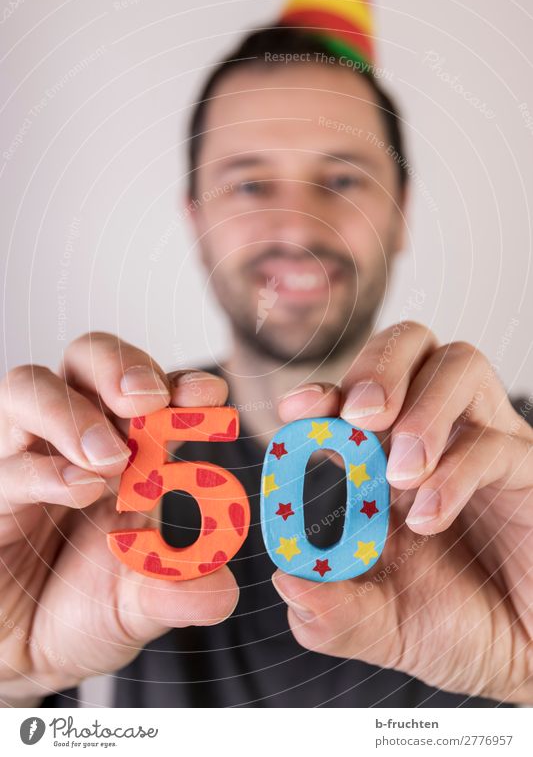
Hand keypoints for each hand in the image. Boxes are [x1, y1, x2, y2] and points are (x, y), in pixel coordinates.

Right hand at [0, 333, 237, 705]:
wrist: (25, 653)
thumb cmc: (85, 610)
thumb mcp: (141, 606)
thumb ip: (179, 592)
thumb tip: (222, 592)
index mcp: (130, 447)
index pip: (153, 392)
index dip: (181, 384)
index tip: (209, 396)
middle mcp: (76, 438)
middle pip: (86, 358)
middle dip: (119, 366)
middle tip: (147, 400)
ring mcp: (26, 456)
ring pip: (28, 387)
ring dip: (72, 413)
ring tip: (109, 458)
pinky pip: (5, 461)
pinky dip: (44, 469)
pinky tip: (78, 489)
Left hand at [275, 322, 532, 702]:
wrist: (523, 660)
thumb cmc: (453, 627)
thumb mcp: (381, 627)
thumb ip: (334, 614)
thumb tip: (287, 580)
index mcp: (384, 456)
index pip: (353, 392)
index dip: (324, 390)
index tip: (298, 409)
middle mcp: (434, 434)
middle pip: (409, 344)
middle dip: (377, 367)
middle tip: (360, 417)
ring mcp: (484, 443)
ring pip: (460, 366)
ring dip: (422, 410)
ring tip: (402, 474)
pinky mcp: (528, 469)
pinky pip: (496, 442)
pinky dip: (456, 471)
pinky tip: (432, 515)